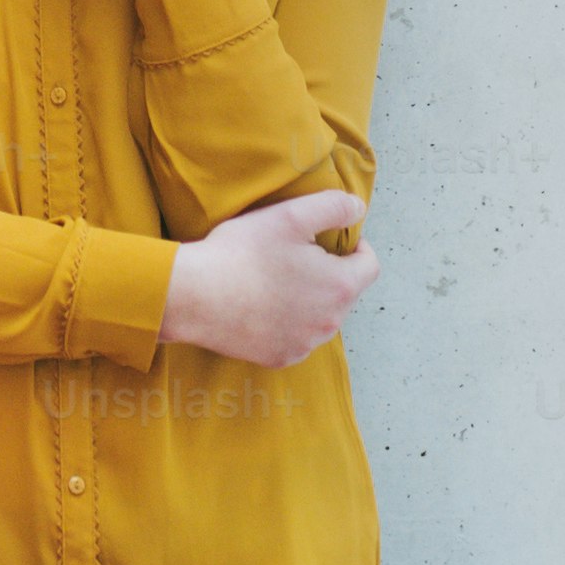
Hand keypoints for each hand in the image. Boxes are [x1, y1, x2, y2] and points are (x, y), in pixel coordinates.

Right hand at [161, 190, 378, 367]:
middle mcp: (330, 323)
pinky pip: (296, 337)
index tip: (328, 238)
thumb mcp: (290, 216)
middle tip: (291, 255)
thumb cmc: (242, 253)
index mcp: (339, 287)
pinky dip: (287, 322)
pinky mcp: (281, 358)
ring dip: (308, 298)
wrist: (195, 296)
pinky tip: (260, 305)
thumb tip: (358, 207)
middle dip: (327, 272)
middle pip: (344, 292)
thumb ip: (333, 206)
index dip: (354, 246)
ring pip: (320, 316)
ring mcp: (305, 345)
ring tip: (273, 279)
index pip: (370, 265)